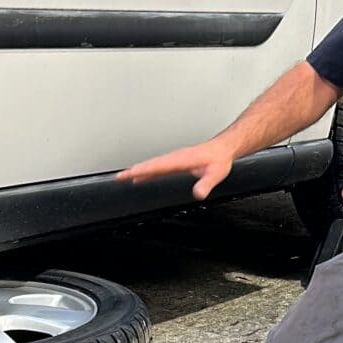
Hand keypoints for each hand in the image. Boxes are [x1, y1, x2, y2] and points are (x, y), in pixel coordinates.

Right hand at [115, 139, 232, 199]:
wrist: (223, 149)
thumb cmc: (219, 159)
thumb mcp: (216, 174)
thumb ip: (206, 184)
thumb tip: (198, 194)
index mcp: (182, 159)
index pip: (158, 165)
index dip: (143, 170)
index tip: (130, 173)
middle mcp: (176, 158)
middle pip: (151, 164)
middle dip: (134, 170)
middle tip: (119, 177)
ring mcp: (175, 159)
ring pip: (153, 164)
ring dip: (138, 170)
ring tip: (124, 177)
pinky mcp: (176, 162)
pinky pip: (158, 166)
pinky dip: (148, 171)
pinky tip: (141, 177)